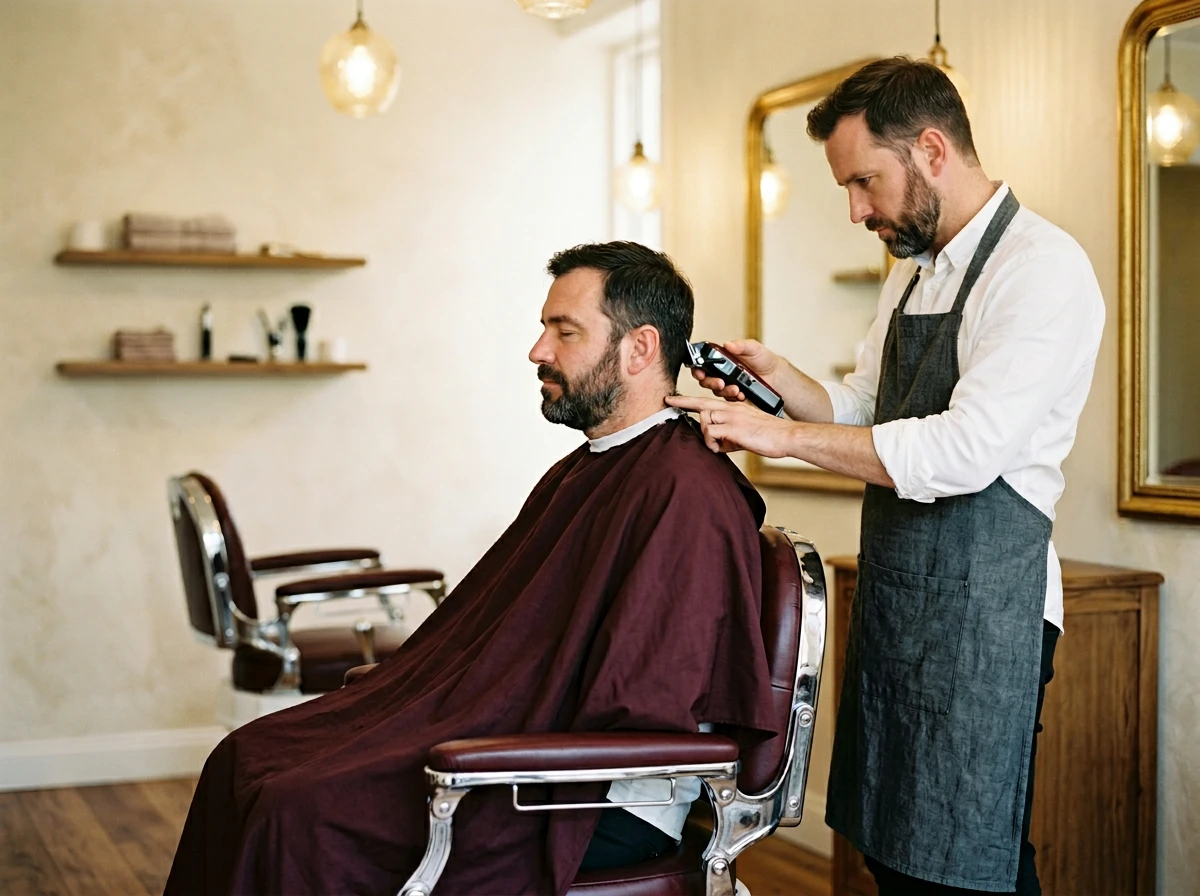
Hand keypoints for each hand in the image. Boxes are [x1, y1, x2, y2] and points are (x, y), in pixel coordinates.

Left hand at [666, 394, 796, 456]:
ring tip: (717, 445)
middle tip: (667, 400)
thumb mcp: (744, 433)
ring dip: (706, 436)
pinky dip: (712, 443)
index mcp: (734, 407)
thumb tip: (715, 445)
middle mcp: (731, 408)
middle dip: (682, 402)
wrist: (785, 436)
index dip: (689, 400)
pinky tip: (721, 448)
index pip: (707, 400)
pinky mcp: (733, 427)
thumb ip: (728, 436)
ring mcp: (731, 416)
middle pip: (700, 403)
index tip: (673, 398)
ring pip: (704, 420)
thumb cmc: (768, 435)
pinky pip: (710, 432)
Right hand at [690, 339, 780, 402]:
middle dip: (710, 382)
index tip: (701, 372)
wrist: (777, 376)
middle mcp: (721, 373)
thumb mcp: (754, 348)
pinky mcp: (734, 397)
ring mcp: (727, 385)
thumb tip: (728, 344)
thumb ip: (741, 345)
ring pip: (716, 392)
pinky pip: (728, 400)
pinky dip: (733, 398)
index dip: (697, 369)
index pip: (702, 364)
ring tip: (735, 389)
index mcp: (721, 360)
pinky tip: (741, 394)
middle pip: (705, 380)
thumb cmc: (764, 360)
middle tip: (720, 382)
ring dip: (723, 391)